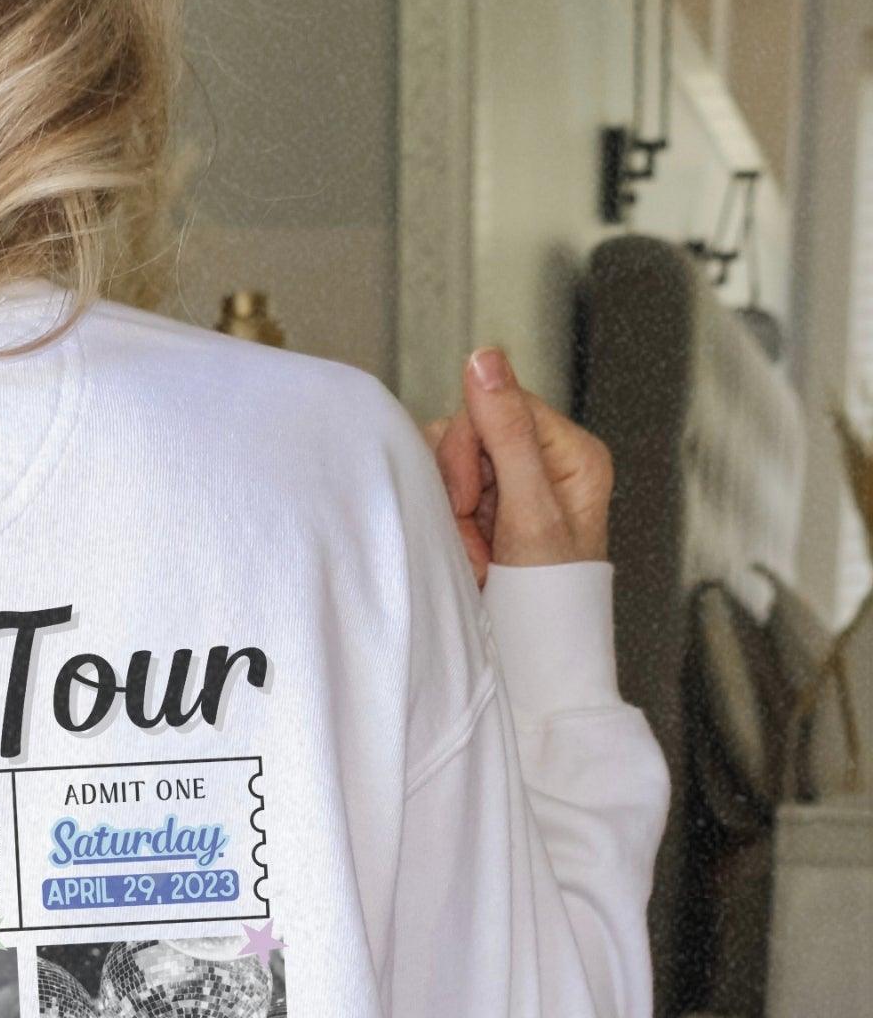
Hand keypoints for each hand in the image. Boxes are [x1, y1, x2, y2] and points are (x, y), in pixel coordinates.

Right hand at [424, 349, 612, 583]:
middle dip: (459, 486)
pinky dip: (447, 525)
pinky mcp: (487, 509)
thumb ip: (507, 433)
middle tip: (475, 538)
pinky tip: (469, 555)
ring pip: (451, 462)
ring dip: (451, 510)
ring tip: (476, 555)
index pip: (502, 406)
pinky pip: (445, 492)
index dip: (471, 448)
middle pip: (472, 432)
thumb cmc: (548, 599)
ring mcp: (513, 486)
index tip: (467, 502)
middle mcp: (544, 462)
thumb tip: (484, 357)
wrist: (536, 660)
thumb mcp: (528, 511)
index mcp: (571, 452)